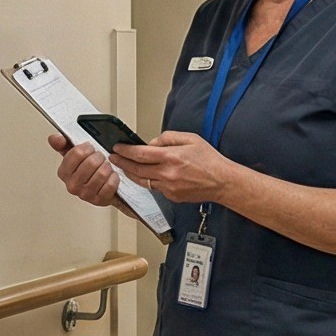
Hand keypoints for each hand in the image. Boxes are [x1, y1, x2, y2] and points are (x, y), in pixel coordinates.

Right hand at [49, 131, 121, 207]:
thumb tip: (54, 138)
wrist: (99, 188)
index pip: (77, 153)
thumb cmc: (87, 170)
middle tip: (101, 158)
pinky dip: (114, 178)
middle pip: (91, 163)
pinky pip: (110, 184)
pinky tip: (111, 176)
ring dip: (107, 167)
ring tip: (106, 167)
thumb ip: (63, 144)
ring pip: (102, 173)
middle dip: (99, 157)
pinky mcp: (99, 201)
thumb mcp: (73, 155)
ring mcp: (85, 195)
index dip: (88, 148)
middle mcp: (72, 185)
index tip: (91, 148)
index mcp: (63, 172)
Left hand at [111, 130, 234, 203]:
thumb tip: (152, 143)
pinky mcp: (171, 196)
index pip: (140, 153)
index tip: (117, 148)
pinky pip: (155, 188)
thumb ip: (167, 138)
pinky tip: (146, 176)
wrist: (222, 182)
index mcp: (171, 157)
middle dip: (122, 162)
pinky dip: (148, 181)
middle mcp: (167, 173)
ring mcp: (168, 187)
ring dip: (131, 173)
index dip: (125, 150)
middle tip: (114, 157)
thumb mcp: (190, 139)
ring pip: (142, 181)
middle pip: (136, 169)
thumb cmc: (210, 161)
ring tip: (124, 167)